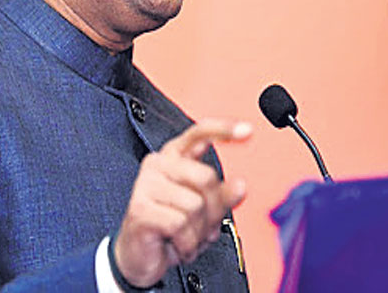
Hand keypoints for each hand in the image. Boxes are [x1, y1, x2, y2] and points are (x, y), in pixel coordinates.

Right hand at [113, 119, 251, 287]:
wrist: (140, 257)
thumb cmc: (171, 229)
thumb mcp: (206, 212)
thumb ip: (223, 195)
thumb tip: (239, 186)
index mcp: (175, 157)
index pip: (200, 134)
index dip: (224, 130)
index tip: (247, 130)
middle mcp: (158, 164)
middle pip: (206, 177)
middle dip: (211, 209)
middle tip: (198, 225)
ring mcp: (146, 184)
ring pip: (194, 204)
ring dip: (197, 231)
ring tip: (184, 236)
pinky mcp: (140, 207)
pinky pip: (179, 223)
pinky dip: (185, 242)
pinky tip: (174, 243)